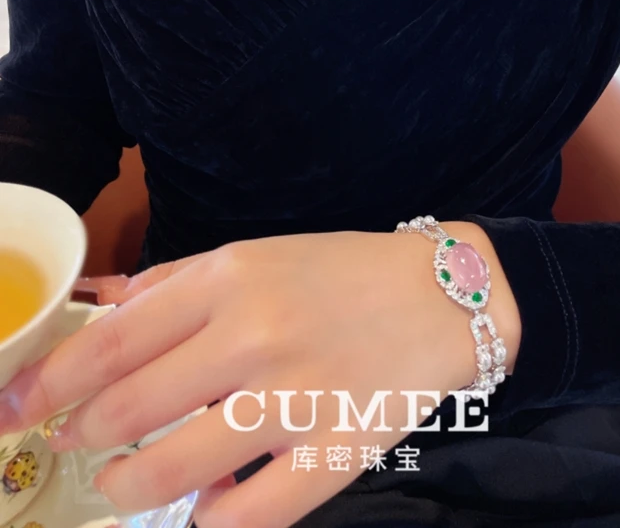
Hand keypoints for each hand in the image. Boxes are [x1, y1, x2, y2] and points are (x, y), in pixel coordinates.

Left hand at [0, 222, 519, 527]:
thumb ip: (175, 282)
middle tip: (71, 443)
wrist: (440, 295)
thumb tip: (100, 308)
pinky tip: (200, 511)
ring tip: (119, 484)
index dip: (52, 381)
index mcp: (230, 279)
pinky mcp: (337, 452)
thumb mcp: (255, 255)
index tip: (17, 405)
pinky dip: (211, 522)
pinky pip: (253, 514)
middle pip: (131, 407)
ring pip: (179, 467)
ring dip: (130, 486)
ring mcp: (296, 398)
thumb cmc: (339, 271)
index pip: (115, 339)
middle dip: (81, 435)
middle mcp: (255, 335)